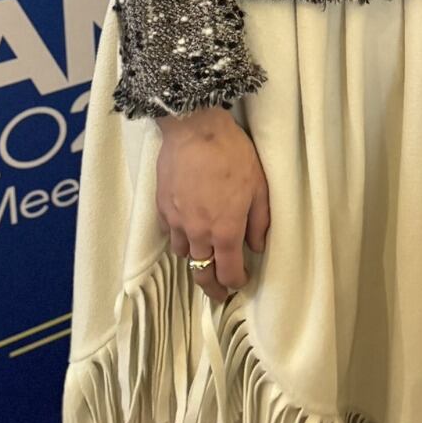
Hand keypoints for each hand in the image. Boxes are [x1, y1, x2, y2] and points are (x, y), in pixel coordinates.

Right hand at [156, 107, 269, 301]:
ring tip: (204, 257)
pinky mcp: (162, 207)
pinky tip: (185, 231)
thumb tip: (258, 246)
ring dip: (195, 260)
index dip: (236, 282)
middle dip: (212, 287)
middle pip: (202, 273)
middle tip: (219, 292)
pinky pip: (169, 233)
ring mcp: (177, 222)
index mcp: (225, 232)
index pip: (229, 272)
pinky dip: (178, 238)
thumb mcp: (259, 186)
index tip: (241, 282)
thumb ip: (259, 221)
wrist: (195, 129)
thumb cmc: (232, 154)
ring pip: (184, 254)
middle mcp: (198, 234)